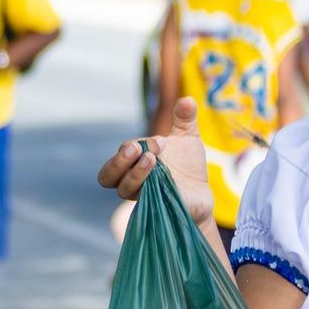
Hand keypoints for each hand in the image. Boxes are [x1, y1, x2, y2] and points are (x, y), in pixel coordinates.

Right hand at [98, 97, 209, 220]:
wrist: (202, 192)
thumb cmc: (188, 165)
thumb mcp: (188, 136)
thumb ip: (184, 117)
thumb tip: (187, 100)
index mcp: (134, 162)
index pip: (123, 152)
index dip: (138, 145)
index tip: (162, 141)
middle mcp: (131, 179)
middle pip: (107, 176)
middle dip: (119, 161)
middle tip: (138, 148)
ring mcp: (142, 196)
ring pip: (123, 189)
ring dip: (135, 174)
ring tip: (152, 161)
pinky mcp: (155, 208)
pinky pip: (144, 204)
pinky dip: (152, 191)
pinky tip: (166, 182)